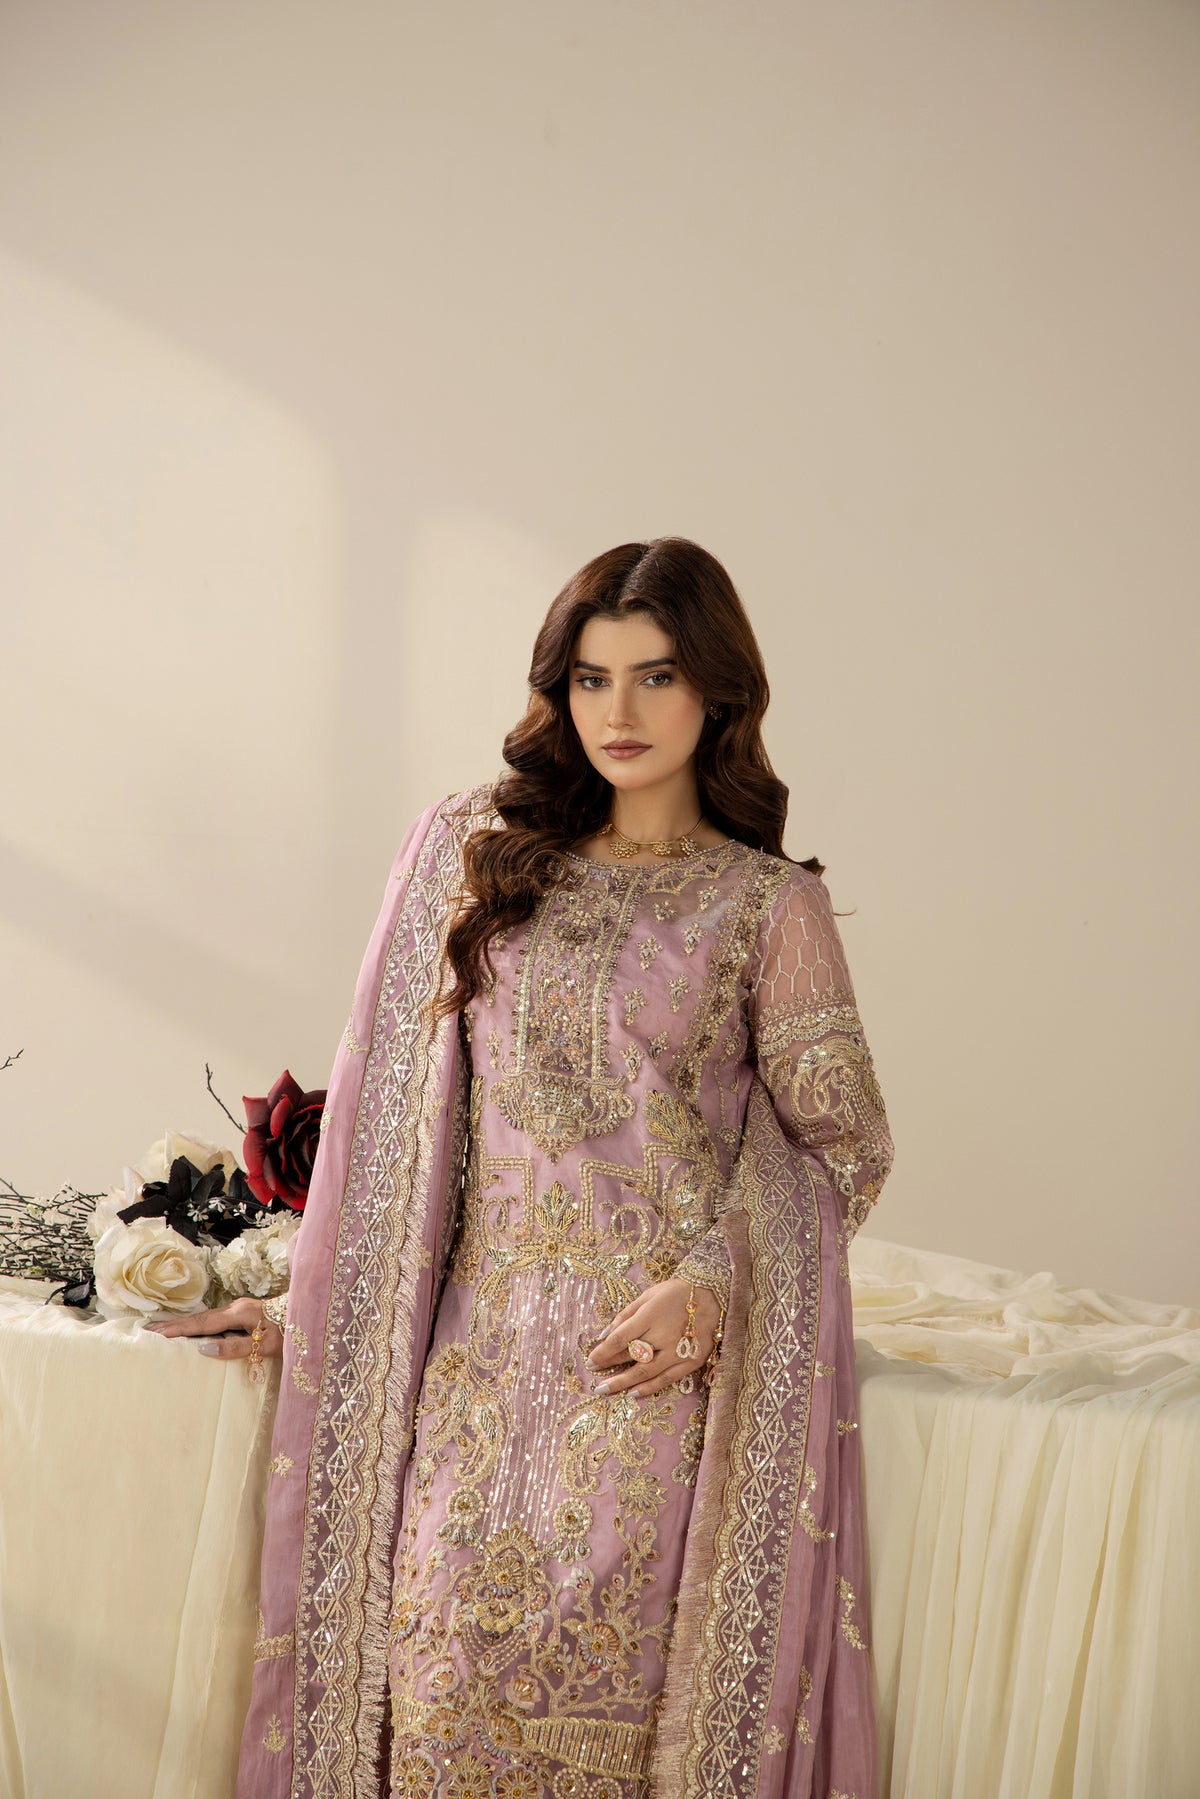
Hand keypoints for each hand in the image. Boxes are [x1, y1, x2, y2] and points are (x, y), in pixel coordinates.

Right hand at [143, 1297, 283, 1361]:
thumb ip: (235, 1348)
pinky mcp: (246, 1313)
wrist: (313, 1313)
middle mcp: (236, 1308)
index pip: (201, 1324)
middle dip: (174, 1324)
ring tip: (163, 1331)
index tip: (154, 1333)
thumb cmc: (293, 1332)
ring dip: (185, 1324)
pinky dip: (199, 1326)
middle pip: (199, 1318)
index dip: (177, 1329)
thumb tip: (203, 1349)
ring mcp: (241, 1308)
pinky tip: (193, 1332)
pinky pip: (216, 1320)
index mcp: (239, 1313)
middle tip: (147, 1330)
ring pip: (206, 1318)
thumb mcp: (266, 1345)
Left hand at [585, 1277, 721, 1397]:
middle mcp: (662, 1335)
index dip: (603, 1351)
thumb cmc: (675, 1293)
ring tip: (605, 1389)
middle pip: (630, 1355)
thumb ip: (626, 1315)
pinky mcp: (690, 1361)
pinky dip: (649, 1387)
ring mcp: (678, 1350)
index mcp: (650, 1315)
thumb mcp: (648, 1296)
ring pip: (645, 1371)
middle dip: (609, 1366)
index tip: (591, 1360)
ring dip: (623, 1382)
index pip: (620, 1338)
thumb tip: (604, 1334)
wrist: (712, 1296)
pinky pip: (666, 1379)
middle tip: (594, 1375)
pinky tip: (633, 1393)